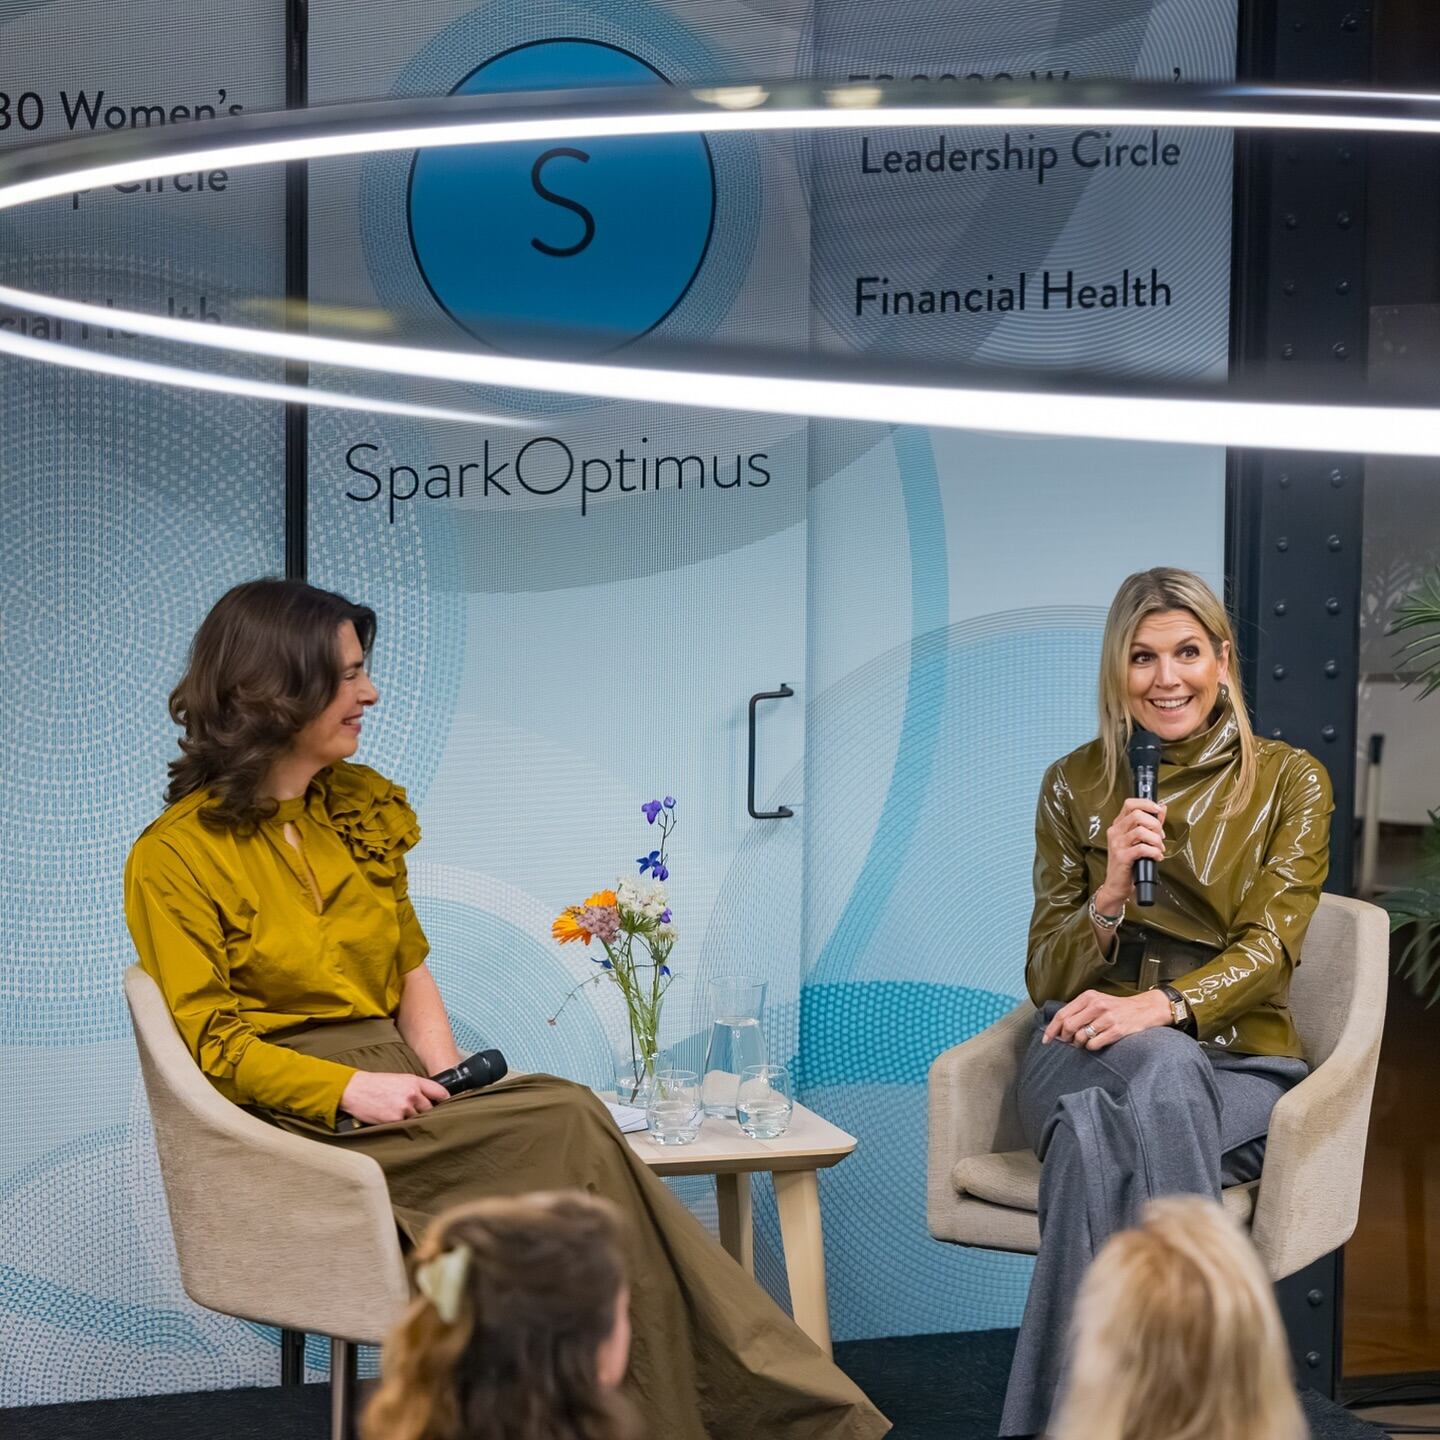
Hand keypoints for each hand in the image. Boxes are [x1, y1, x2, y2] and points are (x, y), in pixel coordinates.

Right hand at [339, 1070, 449, 1124]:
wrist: (354, 1090)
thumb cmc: (376, 1084)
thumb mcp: (399, 1079)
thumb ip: (416, 1087)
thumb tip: (431, 1099)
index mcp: (414, 1082)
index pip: (440, 1092)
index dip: (445, 1100)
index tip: (449, 1106)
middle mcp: (412, 1094)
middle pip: (430, 1109)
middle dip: (426, 1113)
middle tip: (419, 1115)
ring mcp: (404, 1108)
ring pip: (418, 1119)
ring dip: (413, 1120)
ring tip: (401, 1116)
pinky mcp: (395, 1120)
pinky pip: (405, 1126)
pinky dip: (402, 1126)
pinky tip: (394, 1121)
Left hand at [1043, 988, 1172, 1049]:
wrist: (1146, 1009)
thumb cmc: (1117, 1007)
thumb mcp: (1097, 1001)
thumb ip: (1079, 1011)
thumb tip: (1059, 1028)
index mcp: (1088, 997)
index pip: (1062, 1014)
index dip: (1051, 1029)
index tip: (1046, 1040)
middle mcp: (1097, 1005)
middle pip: (1069, 1026)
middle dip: (1064, 1038)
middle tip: (1068, 1042)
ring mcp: (1107, 1018)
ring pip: (1081, 1037)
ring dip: (1078, 1044)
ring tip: (1083, 1043)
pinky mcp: (1117, 1030)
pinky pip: (1094, 1044)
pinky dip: (1090, 1048)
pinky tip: (1095, 1044)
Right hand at [1096, 797, 1167, 912]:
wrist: (1116, 886)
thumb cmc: (1128, 863)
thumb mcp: (1139, 841)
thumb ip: (1151, 824)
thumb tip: (1162, 808)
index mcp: (1118, 825)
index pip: (1130, 804)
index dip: (1146, 804)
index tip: (1158, 810)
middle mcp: (1115, 832)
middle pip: (1137, 815)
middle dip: (1155, 824)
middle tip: (1160, 836)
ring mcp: (1117, 844)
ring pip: (1141, 831)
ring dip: (1156, 840)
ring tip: (1159, 849)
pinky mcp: (1121, 857)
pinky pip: (1142, 848)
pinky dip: (1154, 852)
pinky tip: (1156, 857)